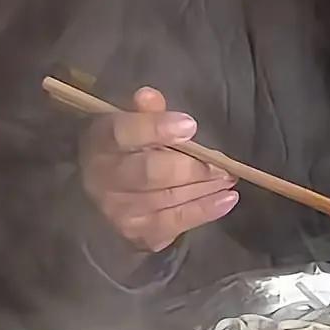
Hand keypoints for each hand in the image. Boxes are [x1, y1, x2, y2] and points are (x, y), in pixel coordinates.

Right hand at [79, 86, 238, 253]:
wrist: (107, 195)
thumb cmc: (126, 152)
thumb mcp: (131, 126)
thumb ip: (145, 113)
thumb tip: (148, 96)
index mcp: (100, 142)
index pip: (123, 133)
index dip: (156, 128)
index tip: (190, 126)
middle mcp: (102, 179)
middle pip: (149, 172)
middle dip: (191, 167)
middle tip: (221, 164)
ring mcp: (118, 210)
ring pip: (167, 198)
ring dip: (204, 188)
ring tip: (229, 178)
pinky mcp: (135, 233)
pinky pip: (175, 222)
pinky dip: (204, 211)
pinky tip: (226, 200)